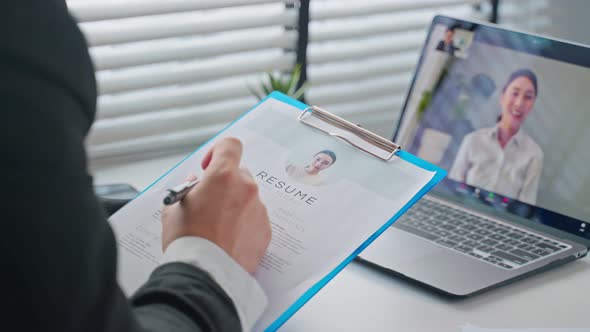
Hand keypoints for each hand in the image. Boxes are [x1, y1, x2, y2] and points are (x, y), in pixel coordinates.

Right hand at [161, 137, 270, 273]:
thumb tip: (195, 182)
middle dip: (225, 184)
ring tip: (217, 227)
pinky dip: (244, 224)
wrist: (205, 273)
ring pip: (248, 198)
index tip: (208, 167)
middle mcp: (246, 188)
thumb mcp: (175, 207)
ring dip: (235, 205)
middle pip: (239, 174)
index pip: (230, 145)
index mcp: (223, 176)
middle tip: (209, 202)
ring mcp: (259, 209)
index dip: (218, 152)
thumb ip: (187, 188)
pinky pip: (255, 219)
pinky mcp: (265, 231)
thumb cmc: (188, 239)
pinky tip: (228, 238)